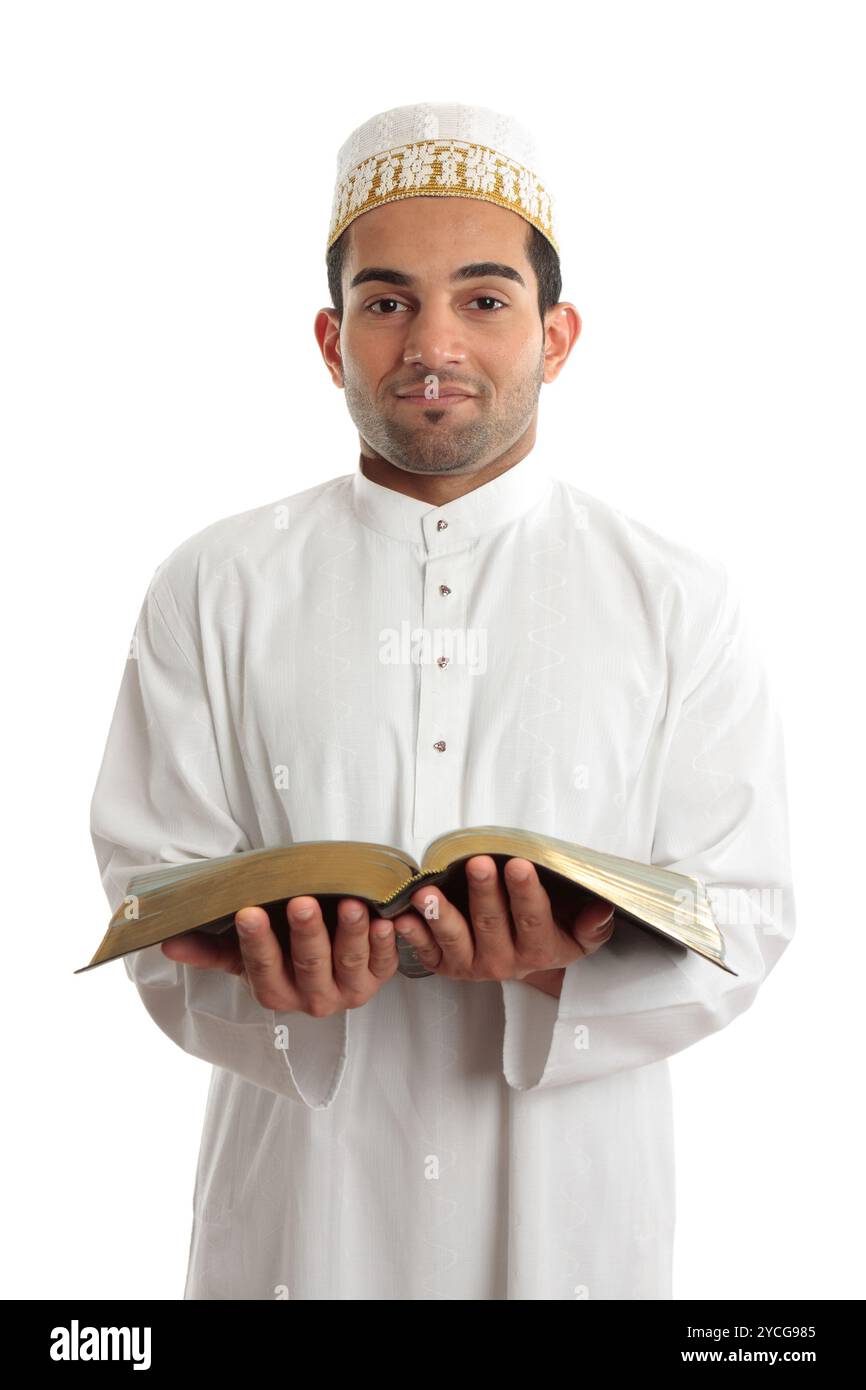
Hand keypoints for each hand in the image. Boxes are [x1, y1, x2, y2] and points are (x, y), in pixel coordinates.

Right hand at [161, 896, 398, 1015]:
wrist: (325, 957)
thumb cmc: (280, 947)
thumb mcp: (244, 951)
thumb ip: (210, 949)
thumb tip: (168, 944)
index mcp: (275, 993)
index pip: (262, 968)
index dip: (256, 942)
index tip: (248, 911)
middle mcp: (313, 999)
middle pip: (309, 964)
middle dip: (306, 932)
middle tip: (302, 901)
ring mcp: (349, 990)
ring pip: (350, 962)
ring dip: (351, 933)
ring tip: (351, 904)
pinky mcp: (379, 977)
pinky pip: (386, 962)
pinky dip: (386, 941)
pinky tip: (385, 919)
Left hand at [383, 856, 615, 983]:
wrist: (527, 960)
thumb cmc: (554, 931)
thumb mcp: (581, 932)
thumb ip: (593, 924)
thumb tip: (603, 907)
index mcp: (539, 950)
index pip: (533, 918)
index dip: (525, 892)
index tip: (518, 864)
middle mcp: (504, 961)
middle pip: (492, 923)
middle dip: (484, 892)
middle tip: (476, 863)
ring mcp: (471, 964)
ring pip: (455, 939)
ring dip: (440, 915)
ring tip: (427, 894)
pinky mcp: (445, 965)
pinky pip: (426, 952)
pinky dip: (412, 935)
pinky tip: (400, 919)